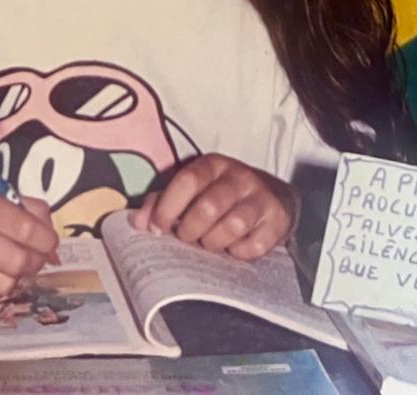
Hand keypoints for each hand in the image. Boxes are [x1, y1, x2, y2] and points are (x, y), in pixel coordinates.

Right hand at [0, 178, 59, 295]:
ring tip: (17, 261)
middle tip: (38, 253)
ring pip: (3, 284)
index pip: (25, 229)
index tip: (50, 240)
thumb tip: (51, 237)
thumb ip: (25, 207)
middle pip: (17, 261)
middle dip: (36, 260)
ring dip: (18, 275)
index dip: (46, 239)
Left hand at [131, 153, 297, 260]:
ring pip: (232, 226)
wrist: (273, 197)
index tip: (157, 228)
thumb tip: (138, 223)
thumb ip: (162, 201)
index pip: (187, 181)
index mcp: (213, 164)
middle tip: (187, 237)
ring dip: (214, 243)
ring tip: (209, 243)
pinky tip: (233, 247)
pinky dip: (238, 252)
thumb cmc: (220, 195)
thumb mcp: (192, 189)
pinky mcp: (278, 221)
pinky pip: (254, 246)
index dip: (168, 207)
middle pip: (209, 207)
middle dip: (190, 230)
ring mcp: (261, 198)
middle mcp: (239, 177)